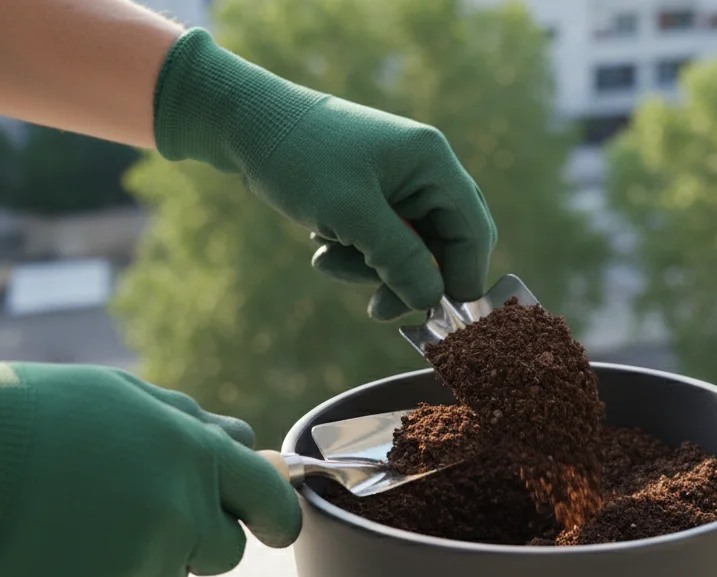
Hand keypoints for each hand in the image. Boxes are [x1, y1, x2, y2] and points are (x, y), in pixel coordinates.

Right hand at [0, 362, 298, 576]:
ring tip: (74, 518)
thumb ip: (196, 428)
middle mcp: (179, 513)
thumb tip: (247, 447)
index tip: (269, 525)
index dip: (273, 518)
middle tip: (139, 510)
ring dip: (136, 560)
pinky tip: (48, 549)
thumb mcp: (126, 397)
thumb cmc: (32, 414)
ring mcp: (139, 565)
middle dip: (196, 538)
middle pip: (225, 555)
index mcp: (194, 455)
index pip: (272, 505)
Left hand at [153, 28, 495, 320]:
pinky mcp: (373, 194)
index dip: (463, 276)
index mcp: (432, 162)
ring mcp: (399, 182)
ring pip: (409, 249)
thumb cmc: (300, 159)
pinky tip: (323, 244)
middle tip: (377, 309)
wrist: (244, 123)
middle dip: (408, 278)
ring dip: (370, 267)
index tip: (441, 314)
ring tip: (326, 261)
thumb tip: (433, 300)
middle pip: (443, 245)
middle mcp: (424, 170)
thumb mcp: (351, 215)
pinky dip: (356, 253)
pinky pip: (382, 240)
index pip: (473, 230)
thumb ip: (399, 258)